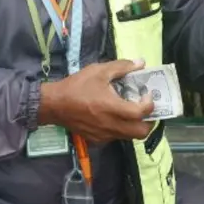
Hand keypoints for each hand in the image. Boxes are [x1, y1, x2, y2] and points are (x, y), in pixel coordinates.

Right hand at [38, 59, 153, 142]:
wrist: (54, 104)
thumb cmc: (77, 86)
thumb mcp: (99, 71)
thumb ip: (121, 67)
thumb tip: (141, 63)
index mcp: (112, 108)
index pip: (141, 113)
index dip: (150, 104)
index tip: (147, 94)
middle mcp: (111, 125)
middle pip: (141, 132)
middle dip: (148, 121)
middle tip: (145, 108)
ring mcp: (104, 135)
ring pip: (129, 136)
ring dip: (135, 125)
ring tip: (131, 111)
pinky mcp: (97, 140)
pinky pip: (116, 138)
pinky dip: (121, 129)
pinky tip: (114, 117)